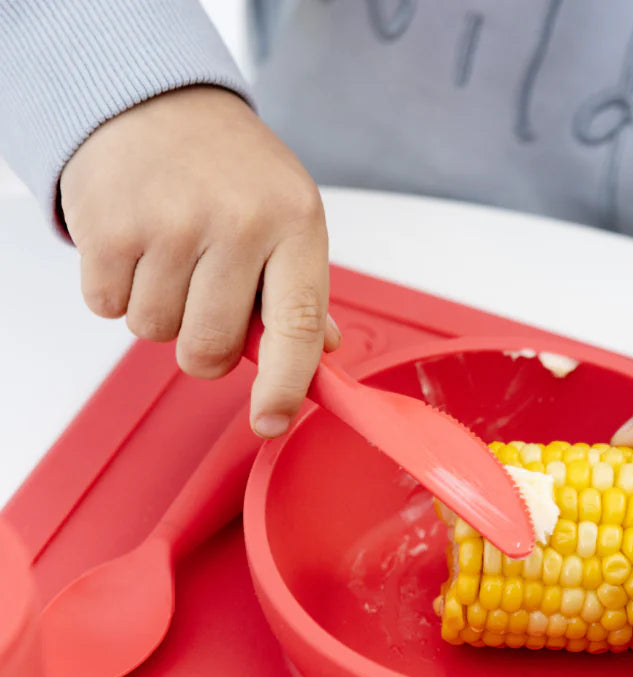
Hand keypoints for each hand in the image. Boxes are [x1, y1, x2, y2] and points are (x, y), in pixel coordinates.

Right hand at [60, 85, 337, 436]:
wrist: (154, 99)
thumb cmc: (232, 170)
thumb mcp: (288, 218)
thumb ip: (302, 293)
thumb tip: (323, 354)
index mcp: (295, 226)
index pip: (296, 329)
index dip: (284, 387)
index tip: (271, 422)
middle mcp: (237, 225)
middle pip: (209, 349)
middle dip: (203, 348)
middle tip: (203, 304)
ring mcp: (170, 224)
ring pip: (155, 333)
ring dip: (159, 312)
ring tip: (170, 257)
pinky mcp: (109, 225)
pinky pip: (109, 308)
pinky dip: (118, 291)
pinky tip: (137, 247)